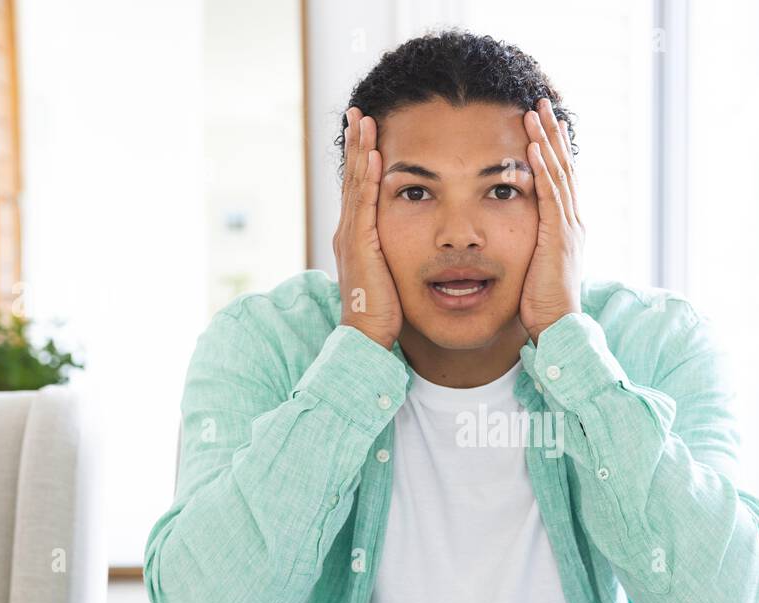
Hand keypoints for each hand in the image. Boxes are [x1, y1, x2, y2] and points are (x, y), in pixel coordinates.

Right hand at [333, 106, 403, 350]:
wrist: (367, 336)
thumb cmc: (383, 311)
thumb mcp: (390, 273)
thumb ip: (394, 254)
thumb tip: (409, 244)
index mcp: (357, 235)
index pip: (359, 187)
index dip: (362, 157)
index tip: (367, 130)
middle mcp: (349, 230)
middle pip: (353, 176)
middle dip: (356, 142)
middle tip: (359, 111)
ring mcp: (351, 236)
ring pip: (355, 183)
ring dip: (360, 149)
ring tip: (364, 119)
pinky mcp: (360, 245)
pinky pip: (365, 205)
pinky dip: (367, 178)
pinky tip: (373, 156)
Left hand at [518, 97, 584, 343]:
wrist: (557, 326)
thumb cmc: (542, 305)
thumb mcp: (535, 268)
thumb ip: (530, 247)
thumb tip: (517, 239)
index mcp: (567, 228)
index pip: (561, 180)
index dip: (554, 151)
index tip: (546, 125)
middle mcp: (572, 222)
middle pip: (563, 167)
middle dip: (552, 134)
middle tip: (543, 103)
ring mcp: (567, 227)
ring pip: (557, 173)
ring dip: (545, 140)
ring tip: (535, 111)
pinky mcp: (557, 236)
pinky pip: (549, 194)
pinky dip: (542, 167)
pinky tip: (532, 145)